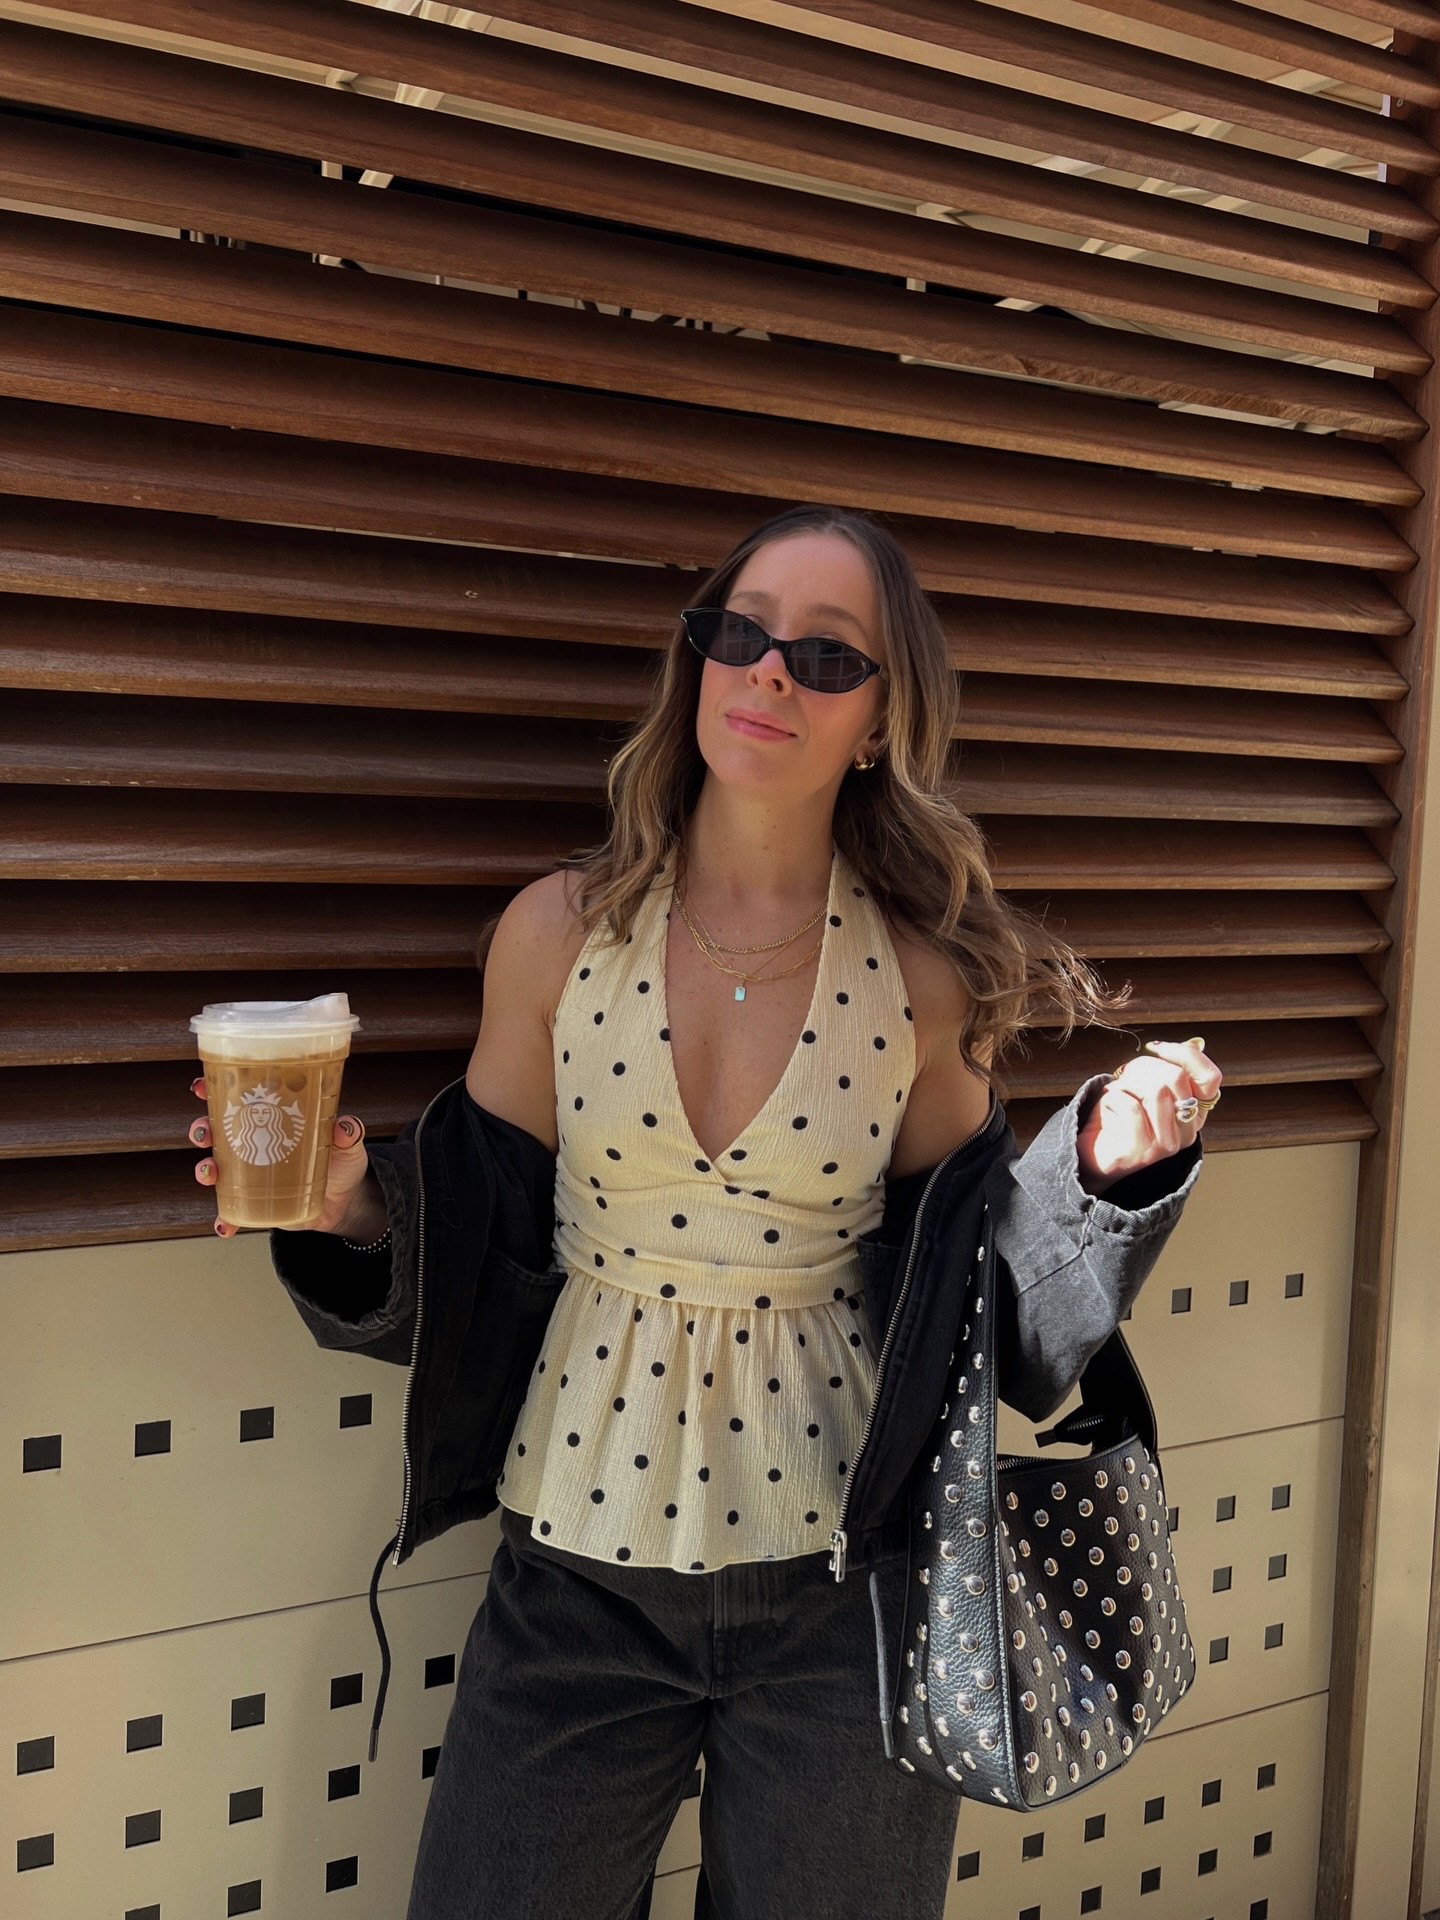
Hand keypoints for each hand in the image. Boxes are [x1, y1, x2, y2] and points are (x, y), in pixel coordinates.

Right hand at [189, 1077, 377, 1237]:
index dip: (214, 1091)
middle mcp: (254, 1146)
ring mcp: (251, 1176)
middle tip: (203, 1133)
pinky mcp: (256, 1205)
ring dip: (205, 1170)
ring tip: (209, 1174)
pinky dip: (225, 1221)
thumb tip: (345, 1127)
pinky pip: (233, 1214)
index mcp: (271, 1121)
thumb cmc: (342, 1163)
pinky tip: (224, 1227)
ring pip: (216, 1169)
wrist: (345, 1202)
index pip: (239, 1101)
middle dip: (202, 1130)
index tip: (200, 1086)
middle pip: (217, 1133)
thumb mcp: (348, 1145)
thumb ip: (349, 1133)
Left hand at [1076, 1037, 1221, 1195]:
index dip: (1185, 1055)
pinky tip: (1109, 1106)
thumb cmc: (1119, 1114)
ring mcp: (1167, 1145)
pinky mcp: (1142, 1152)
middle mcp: (1188, 1132)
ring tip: (1117, 1093)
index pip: (1210, 1078)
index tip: (1156, 1047)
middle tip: (1126, 1077)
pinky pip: (1130, 1106)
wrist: (1092, 1151)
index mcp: (1195, 1113)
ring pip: (1156, 1090)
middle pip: (1177, 1077)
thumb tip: (1195, 1044)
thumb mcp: (1148, 1084)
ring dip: (1127, 1083)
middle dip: (1144, 1066)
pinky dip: (1113, 1097)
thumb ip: (1171, 1067)